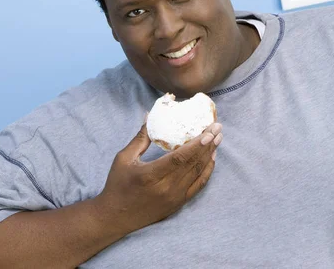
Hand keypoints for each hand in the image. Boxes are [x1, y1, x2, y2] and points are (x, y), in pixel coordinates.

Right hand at [96, 120, 222, 234]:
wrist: (116, 217)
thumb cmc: (117, 185)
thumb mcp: (124, 159)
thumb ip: (140, 138)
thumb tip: (150, 115)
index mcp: (151, 175)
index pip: (181, 157)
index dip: (198, 143)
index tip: (210, 130)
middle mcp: (167, 187)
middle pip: (193, 163)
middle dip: (208, 144)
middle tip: (218, 128)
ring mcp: (175, 197)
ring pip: (198, 173)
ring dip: (209, 155)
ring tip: (217, 139)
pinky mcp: (178, 204)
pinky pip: (198, 185)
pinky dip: (207, 171)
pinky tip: (211, 158)